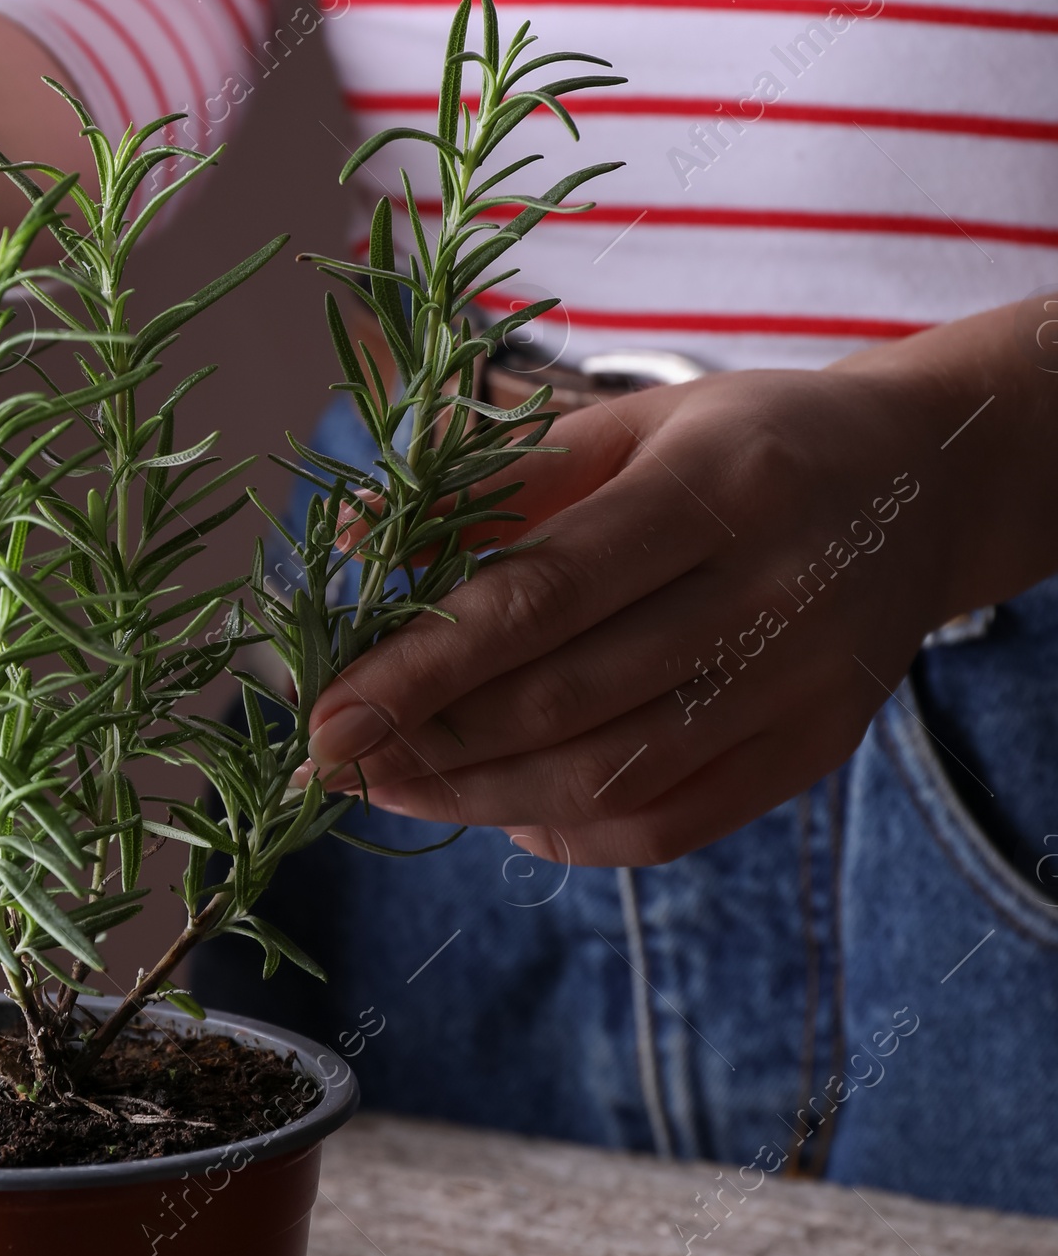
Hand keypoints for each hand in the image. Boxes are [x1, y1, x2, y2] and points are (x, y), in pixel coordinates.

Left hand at [304, 304, 1057, 864]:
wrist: (927, 483)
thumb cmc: (744, 443)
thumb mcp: (627, 424)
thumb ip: (490, 484)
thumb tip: (345, 543)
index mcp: (716, 486)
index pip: (543, 597)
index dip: (424, 665)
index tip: (327, 713)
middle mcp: (770, 591)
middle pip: (569, 700)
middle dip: (431, 743)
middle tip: (333, 758)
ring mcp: (803, 683)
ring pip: (613, 778)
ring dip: (481, 798)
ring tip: (393, 786)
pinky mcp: (817, 749)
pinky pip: (673, 822)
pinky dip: (573, 832)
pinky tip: (503, 811)